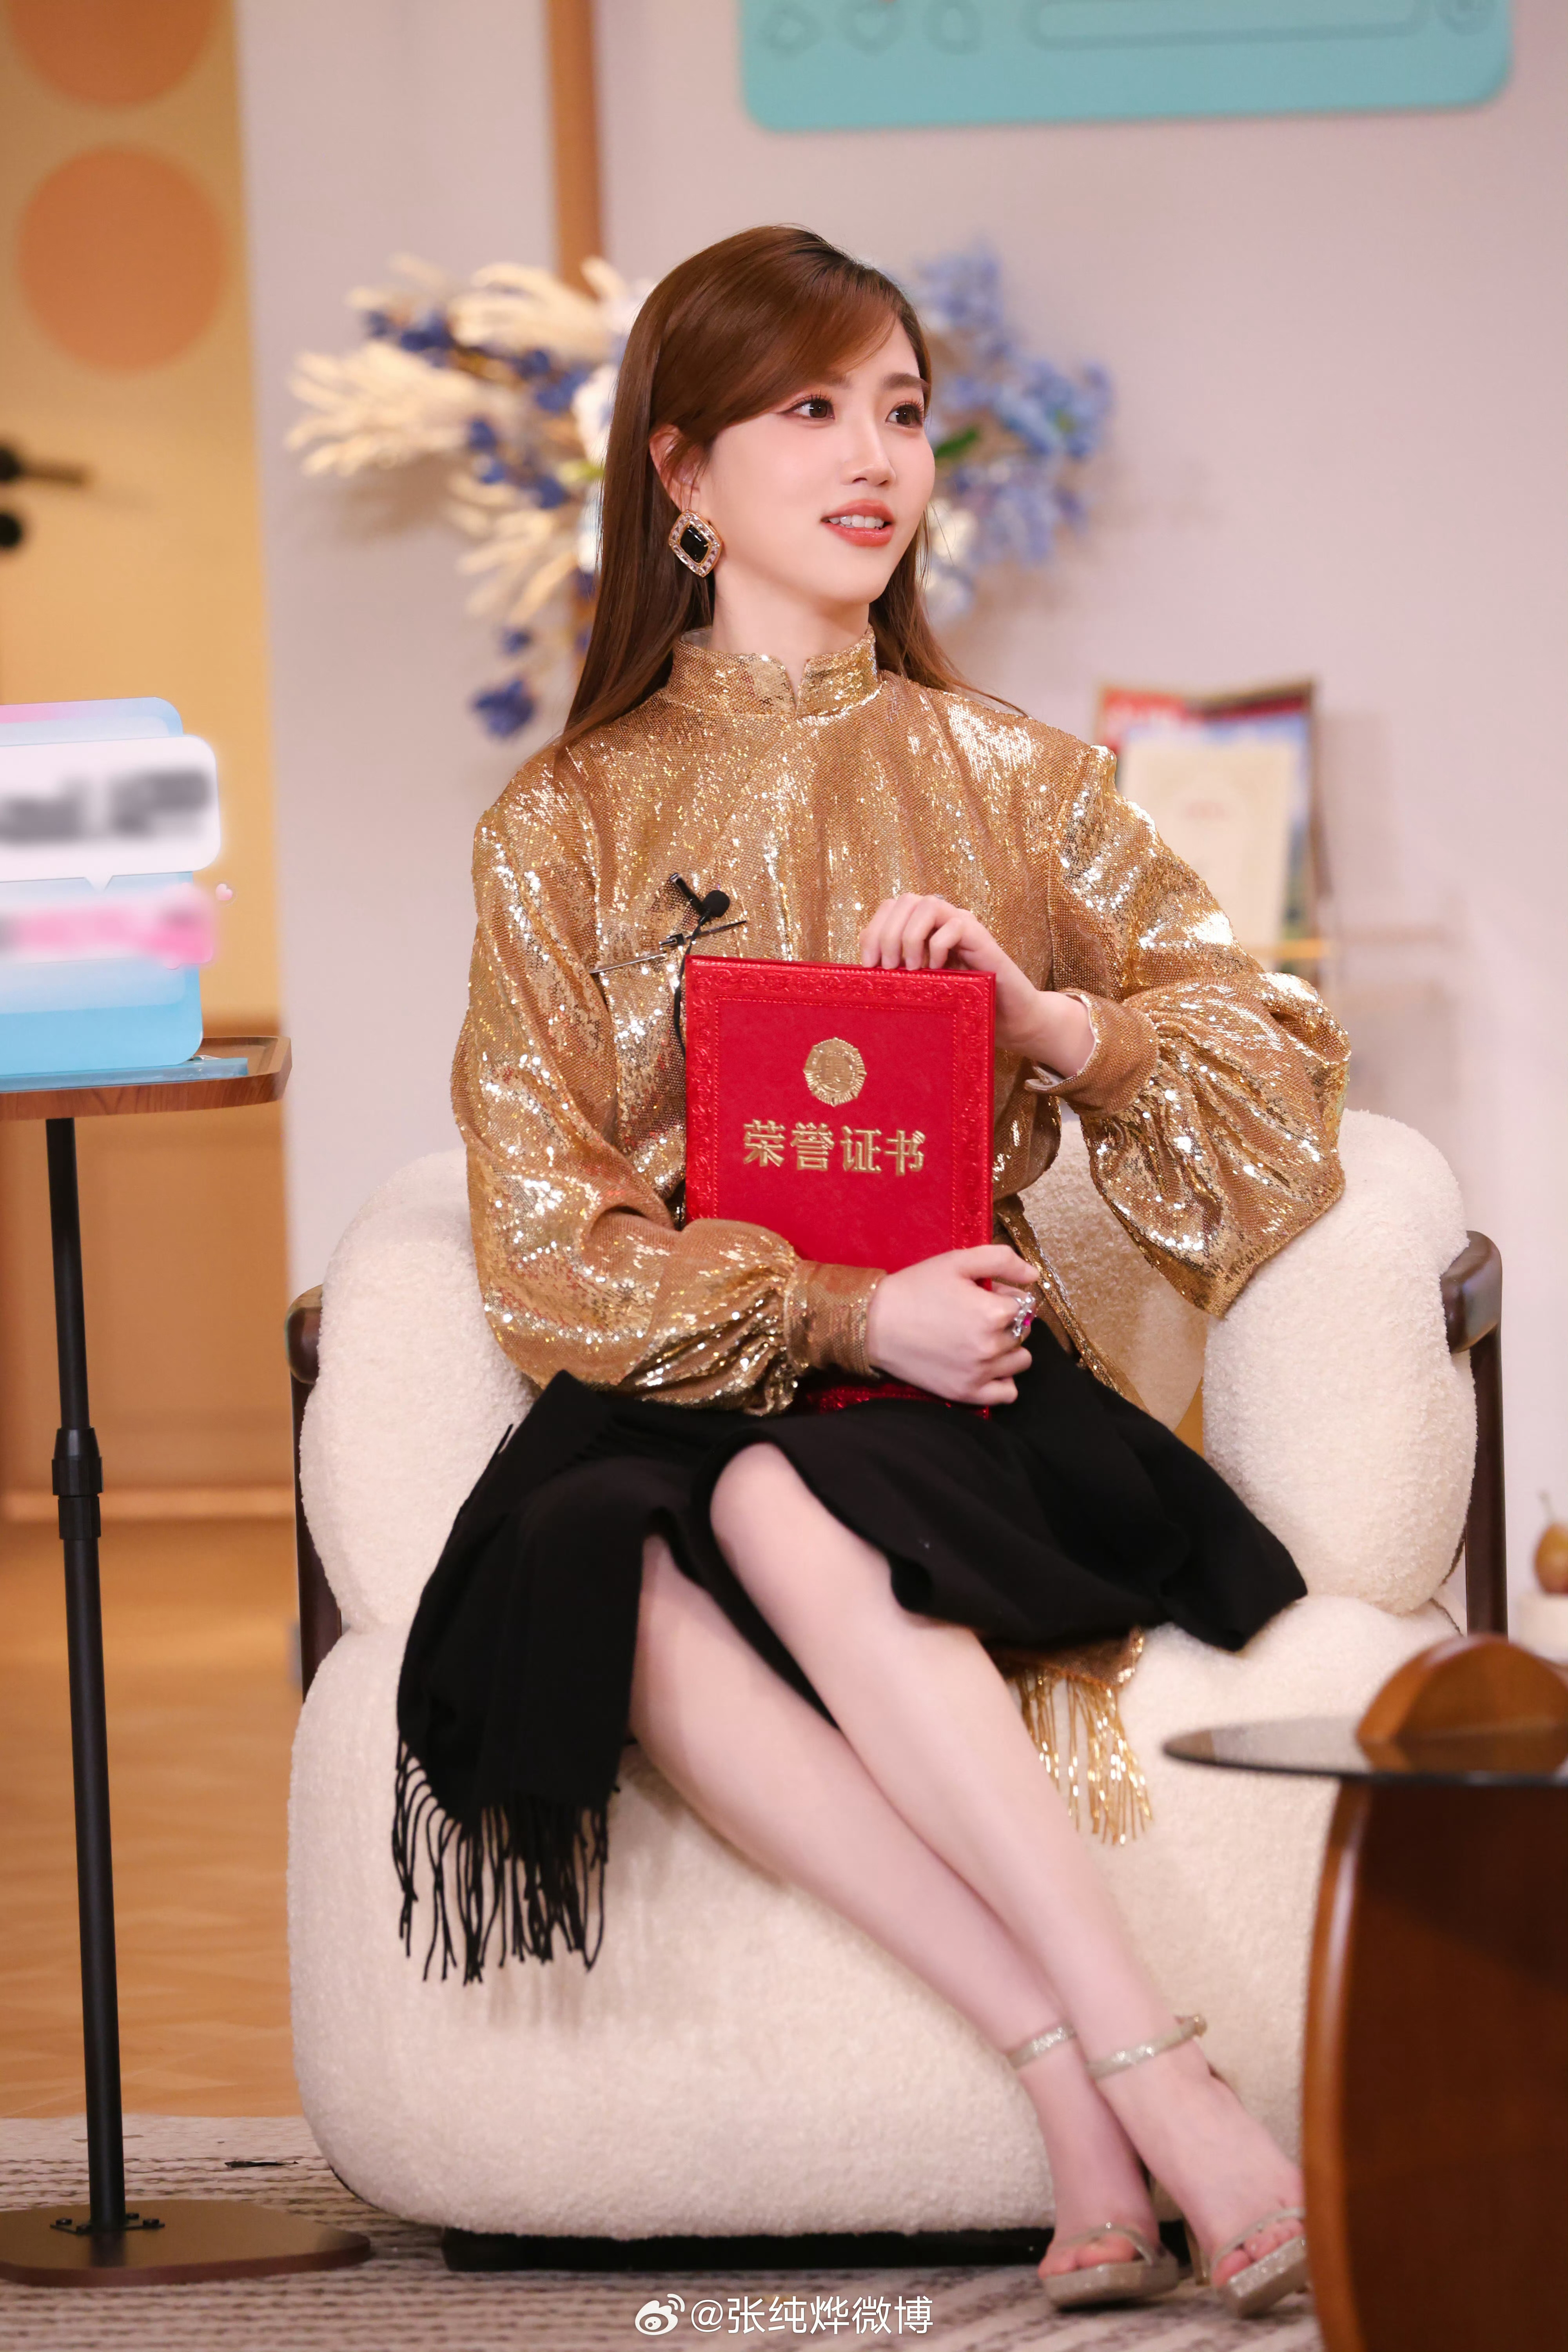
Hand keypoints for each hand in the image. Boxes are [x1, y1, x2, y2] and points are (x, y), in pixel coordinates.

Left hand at [858, 894, 1092, 1076]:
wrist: (1006, 1019)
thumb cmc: (960, 1006)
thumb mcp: (919, 989)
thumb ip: (896, 975)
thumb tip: (859, 977)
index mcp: (920, 928)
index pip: (888, 908)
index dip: (872, 931)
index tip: (867, 965)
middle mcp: (940, 920)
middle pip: (903, 901)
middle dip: (887, 934)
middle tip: (888, 969)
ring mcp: (961, 924)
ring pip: (927, 903)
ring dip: (911, 936)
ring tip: (912, 969)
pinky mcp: (981, 936)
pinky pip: (954, 924)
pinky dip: (939, 946)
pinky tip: (939, 970)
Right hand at [863, 1246, 1037, 1405]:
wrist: (874, 1324)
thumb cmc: (915, 1289)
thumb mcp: (957, 1261)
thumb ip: (1001, 1261)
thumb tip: (1034, 1276)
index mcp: (993, 1312)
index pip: (1024, 1304)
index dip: (1004, 1296)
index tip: (983, 1295)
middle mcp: (991, 1346)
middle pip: (1022, 1332)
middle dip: (1006, 1321)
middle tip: (974, 1315)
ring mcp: (980, 1373)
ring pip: (1020, 1361)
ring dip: (1008, 1349)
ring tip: (980, 1340)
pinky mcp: (966, 1393)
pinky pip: (1007, 1393)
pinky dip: (1003, 1379)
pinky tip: (985, 1366)